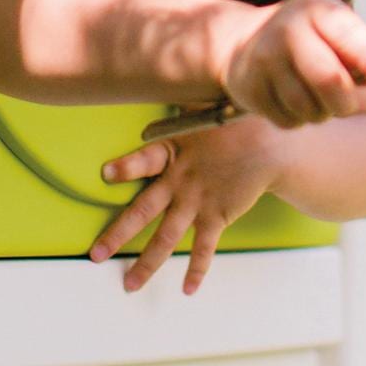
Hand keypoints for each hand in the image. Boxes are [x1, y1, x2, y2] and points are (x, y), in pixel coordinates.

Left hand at [91, 116, 281, 293]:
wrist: (271, 145)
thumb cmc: (231, 122)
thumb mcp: (201, 108)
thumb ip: (177, 107)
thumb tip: (161, 76)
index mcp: (173, 153)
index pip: (145, 160)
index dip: (127, 167)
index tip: (105, 174)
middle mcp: (180, 182)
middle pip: (143, 211)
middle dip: (117, 234)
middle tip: (95, 255)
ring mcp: (198, 203)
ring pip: (167, 238)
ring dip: (147, 262)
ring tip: (129, 285)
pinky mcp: (217, 216)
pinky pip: (204, 248)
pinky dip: (197, 269)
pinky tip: (186, 289)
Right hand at [218, 0, 365, 129]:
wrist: (241, 41)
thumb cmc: (307, 40)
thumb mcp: (331, 31)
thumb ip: (359, 51)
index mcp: (315, 8)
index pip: (347, 34)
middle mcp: (286, 28)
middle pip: (329, 80)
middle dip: (346, 102)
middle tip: (347, 105)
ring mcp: (263, 58)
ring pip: (309, 108)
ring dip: (321, 113)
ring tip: (314, 98)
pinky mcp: (248, 87)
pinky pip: (288, 120)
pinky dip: (297, 119)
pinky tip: (289, 102)